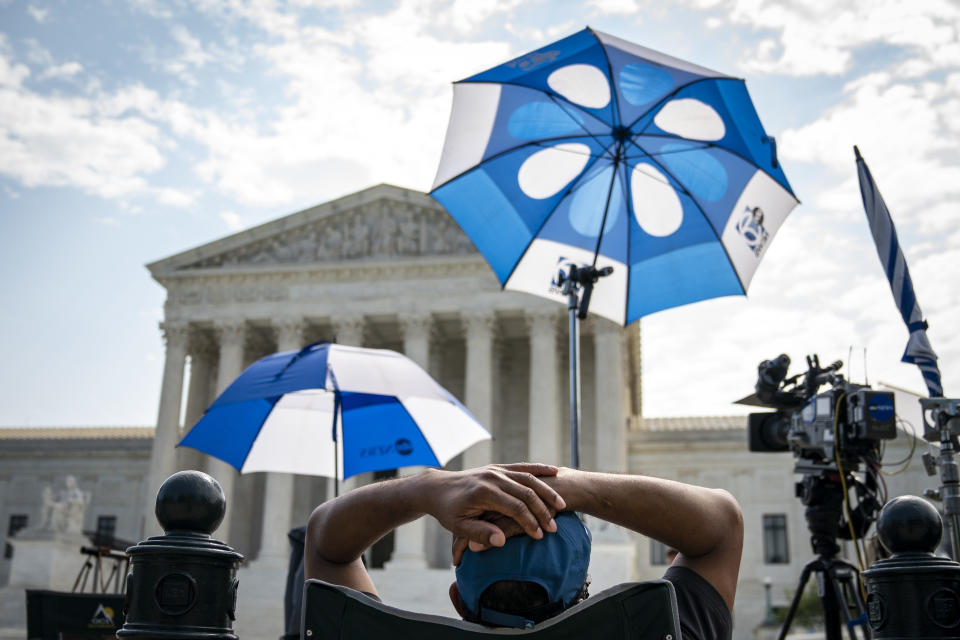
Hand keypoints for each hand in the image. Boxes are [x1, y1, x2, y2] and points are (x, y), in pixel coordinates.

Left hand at [423, 463, 564, 561]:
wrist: (436, 488)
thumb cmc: (447, 510)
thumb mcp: (458, 526)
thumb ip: (479, 533)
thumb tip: (500, 541)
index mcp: (484, 492)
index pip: (515, 507)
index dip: (529, 522)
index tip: (540, 535)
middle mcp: (492, 477)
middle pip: (526, 492)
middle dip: (542, 510)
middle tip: (554, 527)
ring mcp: (496, 470)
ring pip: (528, 478)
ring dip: (546, 491)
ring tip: (561, 505)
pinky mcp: (498, 467)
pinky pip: (523, 466)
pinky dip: (539, 469)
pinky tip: (554, 472)